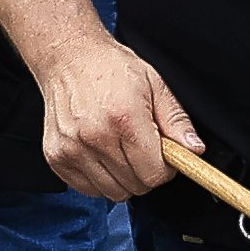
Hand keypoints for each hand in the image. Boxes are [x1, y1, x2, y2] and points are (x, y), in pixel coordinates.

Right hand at [36, 35, 192, 203]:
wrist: (69, 57)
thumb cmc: (111, 68)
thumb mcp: (155, 85)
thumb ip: (176, 120)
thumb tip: (193, 149)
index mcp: (125, 118)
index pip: (154, 173)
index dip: (165, 169)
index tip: (163, 157)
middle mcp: (96, 136)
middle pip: (135, 186)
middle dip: (145, 173)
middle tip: (141, 149)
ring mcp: (72, 149)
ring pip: (112, 192)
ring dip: (122, 178)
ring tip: (120, 151)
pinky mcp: (56, 156)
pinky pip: (87, 189)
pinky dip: (98, 179)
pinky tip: (101, 155)